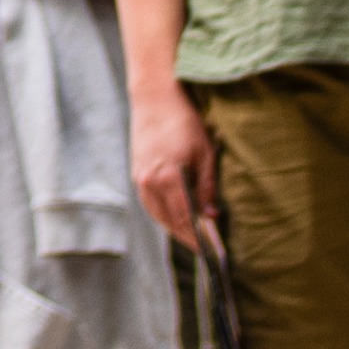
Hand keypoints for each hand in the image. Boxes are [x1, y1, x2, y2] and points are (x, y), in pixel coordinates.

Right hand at [129, 81, 227, 251]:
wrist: (154, 98)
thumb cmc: (184, 121)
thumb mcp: (205, 152)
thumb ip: (207, 186)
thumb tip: (212, 216)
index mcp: (168, 177)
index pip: (184, 218)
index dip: (198, 237)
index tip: (211, 249)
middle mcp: (149, 182)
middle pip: (169, 221)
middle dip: (187, 236)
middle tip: (205, 247)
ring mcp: (140, 179)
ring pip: (157, 215)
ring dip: (174, 228)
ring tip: (192, 236)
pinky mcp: (136, 174)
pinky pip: (150, 204)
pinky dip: (163, 214)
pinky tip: (175, 217)